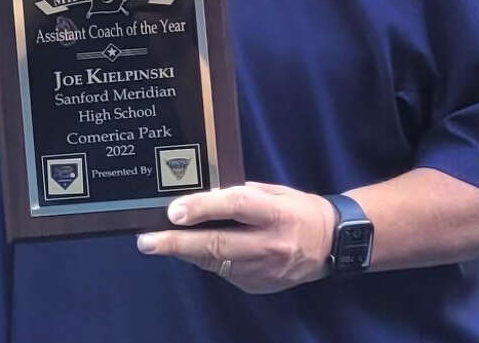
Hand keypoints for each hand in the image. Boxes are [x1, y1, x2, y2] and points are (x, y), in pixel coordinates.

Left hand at [136, 183, 336, 293]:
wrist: (332, 245)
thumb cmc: (298, 209)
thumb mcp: (273, 192)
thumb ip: (241, 194)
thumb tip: (202, 196)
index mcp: (275, 213)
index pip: (235, 207)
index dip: (202, 208)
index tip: (173, 211)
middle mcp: (269, 244)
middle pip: (217, 245)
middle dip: (176, 244)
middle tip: (146, 242)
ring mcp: (264, 271)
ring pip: (215, 262)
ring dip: (184, 252)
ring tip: (158, 243)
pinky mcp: (259, 286)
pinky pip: (224, 272)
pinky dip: (206, 260)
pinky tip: (192, 250)